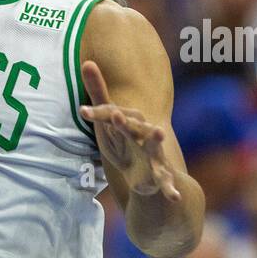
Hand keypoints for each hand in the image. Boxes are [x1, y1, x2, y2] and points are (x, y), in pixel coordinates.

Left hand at [79, 59, 180, 199]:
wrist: (152, 168)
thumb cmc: (125, 138)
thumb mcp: (109, 120)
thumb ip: (98, 92)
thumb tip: (87, 60)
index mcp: (128, 121)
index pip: (110, 115)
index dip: (97, 113)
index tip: (82, 112)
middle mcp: (142, 133)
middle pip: (132, 126)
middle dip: (124, 122)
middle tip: (115, 116)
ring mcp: (153, 153)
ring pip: (154, 146)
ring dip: (155, 140)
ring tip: (159, 132)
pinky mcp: (161, 174)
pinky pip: (167, 182)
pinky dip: (171, 189)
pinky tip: (175, 197)